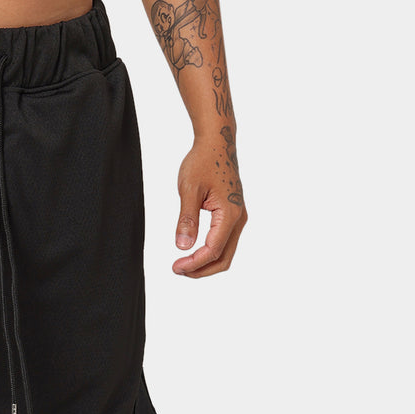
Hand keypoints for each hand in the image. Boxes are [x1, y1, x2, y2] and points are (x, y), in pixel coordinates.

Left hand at [172, 129, 246, 277]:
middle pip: (224, 258)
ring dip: (206, 263)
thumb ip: (187, 219)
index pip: (213, 250)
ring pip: (226, 252)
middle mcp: (239, 218)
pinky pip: (225, 242)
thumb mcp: (189, 190)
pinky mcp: (234, 215)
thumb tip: (183, 247)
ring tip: (183, 264)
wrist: (218, 143)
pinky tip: (194, 251)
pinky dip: (210, 253)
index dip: (194, 263)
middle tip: (178, 270)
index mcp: (230, 214)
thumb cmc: (203, 161)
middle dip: (201, 269)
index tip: (175, 267)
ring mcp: (238, 217)